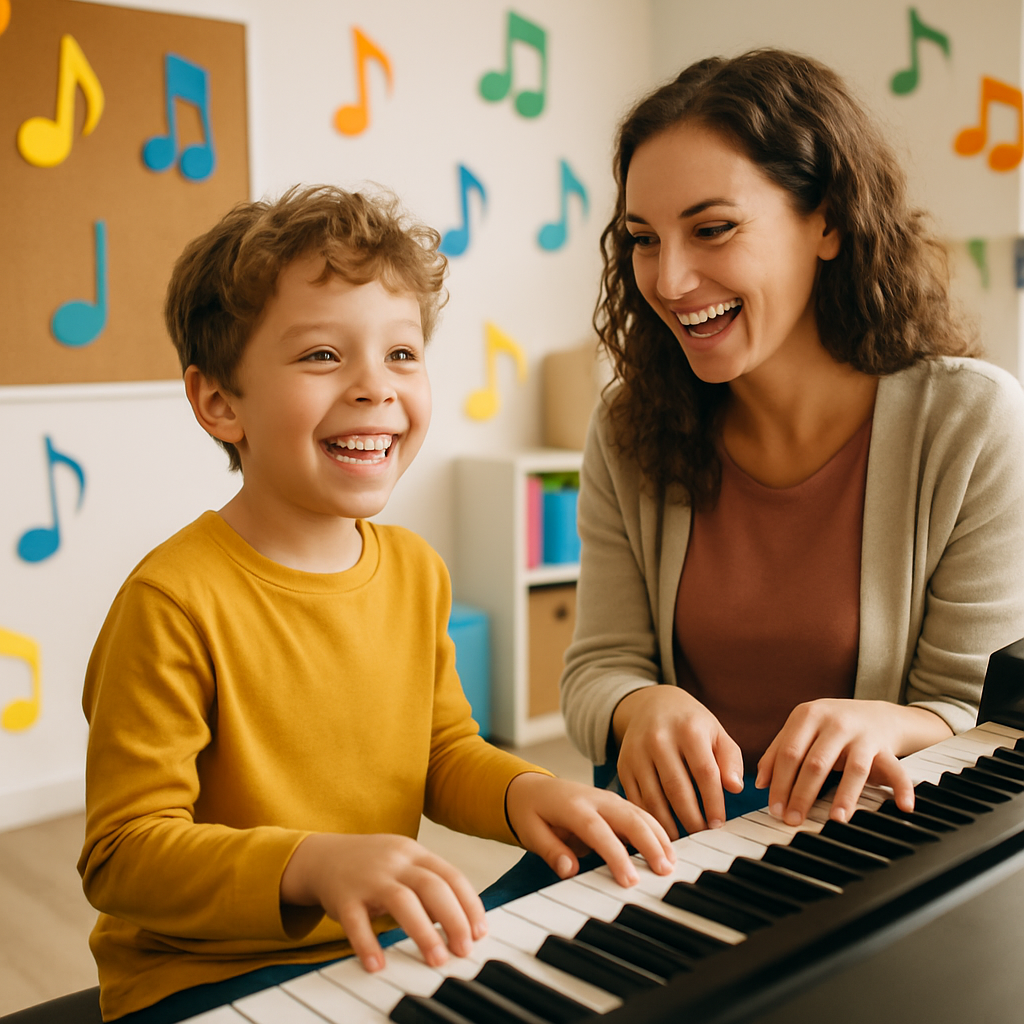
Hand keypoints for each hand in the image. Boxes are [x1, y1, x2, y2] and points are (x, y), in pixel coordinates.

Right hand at [280, 833, 484, 972]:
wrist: (323, 856)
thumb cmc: (373, 866)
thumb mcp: (405, 864)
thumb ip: (431, 886)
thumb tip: (461, 922)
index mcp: (415, 853)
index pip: (451, 875)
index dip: (469, 904)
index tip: (480, 932)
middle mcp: (395, 861)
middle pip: (432, 886)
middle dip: (453, 919)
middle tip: (464, 949)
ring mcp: (369, 877)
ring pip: (401, 901)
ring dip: (423, 932)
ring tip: (437, 959)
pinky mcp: (344, 896)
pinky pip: (356, 921)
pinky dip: (368, 944)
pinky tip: (378, 964)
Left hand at [504, 773, 674, 885]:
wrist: (530, 787)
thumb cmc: (531, 812)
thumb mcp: (530, 832)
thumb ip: (551, 850)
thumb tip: (569, 870)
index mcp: (572, 806)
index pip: (598, 831)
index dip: (616, 856)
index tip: (630, 880)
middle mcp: (595, 799)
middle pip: (628, 817)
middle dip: (649, 843)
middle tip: (664, 871)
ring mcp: (608, 798)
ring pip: (640, 813)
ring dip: (658, 836)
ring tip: (672, 862)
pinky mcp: (616, 803)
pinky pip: (640, 814)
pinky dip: (657, 829)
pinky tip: (668, 848)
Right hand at [612, 685, 743, 837]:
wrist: (650, 705)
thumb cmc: (690, 724)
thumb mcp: (716, 732)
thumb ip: (730, 759)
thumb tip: (735, 787)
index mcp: (688, 729)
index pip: (704, 772)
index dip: (713, 802)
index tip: (719, 824)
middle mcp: (659, 738)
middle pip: (677, 788)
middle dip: (692, 818)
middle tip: (703, 836)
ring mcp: (637, 752)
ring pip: (654, 797)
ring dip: (670, 824)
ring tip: (684, 837)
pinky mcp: (623, 765)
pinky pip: (636, 798)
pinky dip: (649, 817)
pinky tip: (662, 829)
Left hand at [756, 699, 953, 824]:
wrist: (876, 713)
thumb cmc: (829, 726)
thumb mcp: (801, 729)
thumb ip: (778, 751)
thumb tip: (760, 783)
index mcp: (808, 716)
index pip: (789, 752)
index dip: (780, 782)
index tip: (773, 808)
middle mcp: (835, 723)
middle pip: (815, 763)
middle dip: (802, 794)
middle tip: (793, 820)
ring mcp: (862, 735)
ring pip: (853, 768)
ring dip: (844, 796)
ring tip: (836, 820)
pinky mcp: (886, 747)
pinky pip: (896, 769)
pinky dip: (902, 788)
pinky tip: (904, 807)